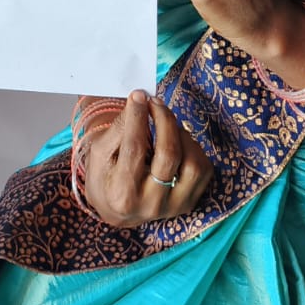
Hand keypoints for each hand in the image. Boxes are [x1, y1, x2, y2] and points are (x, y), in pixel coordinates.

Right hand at [81, 90, 212, 226]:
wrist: (116, 208)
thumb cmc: (105, 176)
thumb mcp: (100, 153)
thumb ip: (118, 128)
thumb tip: (140, 101)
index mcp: (122, 194)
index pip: (135, 148)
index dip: (138, 117)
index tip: (139, 95)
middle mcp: (151, 205)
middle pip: (169, 154)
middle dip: (164, 119)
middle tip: (155, 102)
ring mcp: (174, 207)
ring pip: (193, 164)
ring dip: (181, 135)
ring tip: (166, 125)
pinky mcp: (189, 203)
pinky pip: (204, 170)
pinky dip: (193, 148)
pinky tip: (176, 142)